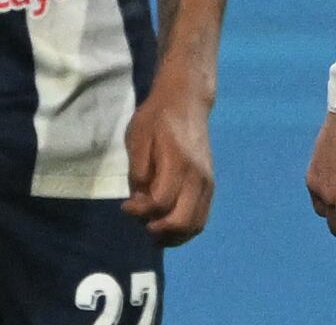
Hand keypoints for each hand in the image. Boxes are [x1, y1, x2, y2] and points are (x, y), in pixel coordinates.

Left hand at [122, 74, 214, 245]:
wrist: (187, 100)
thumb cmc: (157, 117)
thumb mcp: (137, 137)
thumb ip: (138, 169)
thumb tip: (139, 198)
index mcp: (177, 162)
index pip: (161, 202)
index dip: (140, 212)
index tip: (125, 206)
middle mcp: (197, 176)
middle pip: (182, 221)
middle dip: (158, 230)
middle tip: (141, 222)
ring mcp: (207, 181)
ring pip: (195, 224)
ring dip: (173, 236)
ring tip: (153, 229)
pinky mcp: (210, 184)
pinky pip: (202, 217)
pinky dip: (185, 229)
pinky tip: (168, 225)